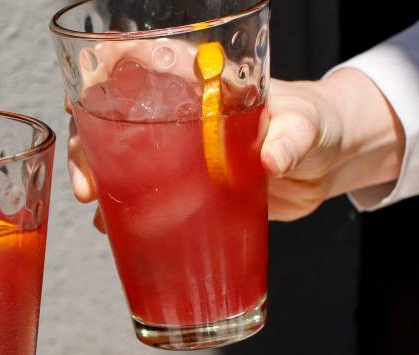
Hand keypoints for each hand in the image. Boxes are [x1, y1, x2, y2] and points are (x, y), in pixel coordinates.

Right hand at [68, 67, 403, 224]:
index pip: (148, 61)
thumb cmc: (320, 125)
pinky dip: (126, 213)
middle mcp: (184, 115)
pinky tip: (114, 229)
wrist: (331, 163)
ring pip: (123, 157)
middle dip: (90, 144)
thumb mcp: (308, 126)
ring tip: (94, 208)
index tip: (87, 85)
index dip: (110, 66)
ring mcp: (184, 153)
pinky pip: (149, 196)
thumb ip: (292, 139)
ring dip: (98, 179)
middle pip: (117, 115)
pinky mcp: (191, 188)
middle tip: (88, 183)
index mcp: (207, 83)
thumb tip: (272, 158)